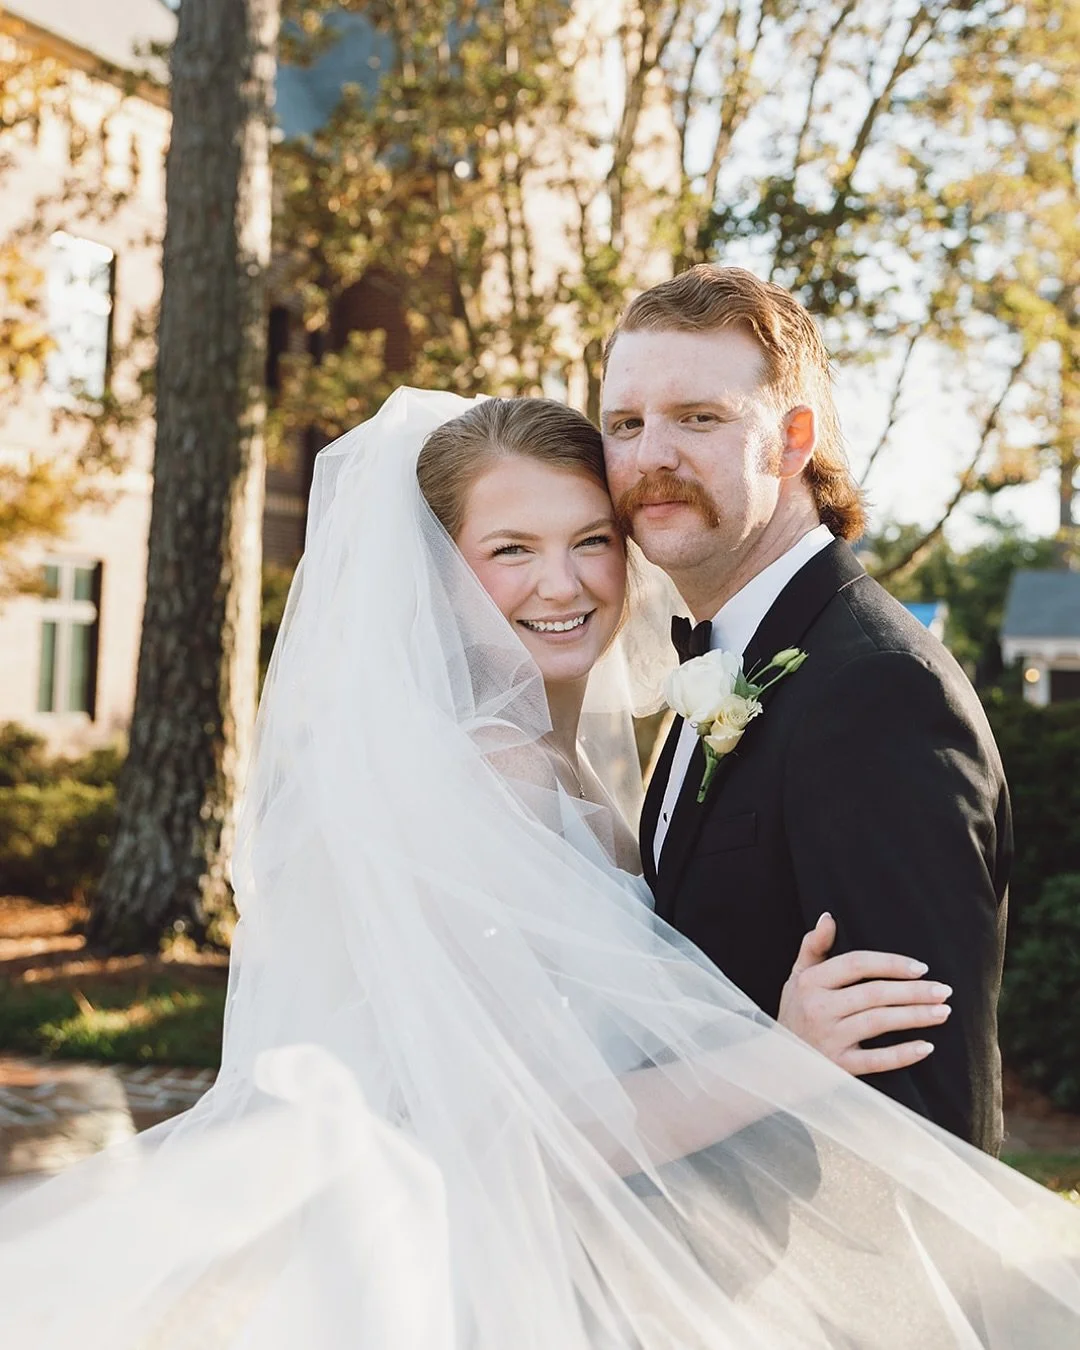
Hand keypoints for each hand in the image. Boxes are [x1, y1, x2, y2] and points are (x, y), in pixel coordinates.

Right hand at [777, 913, 951, 1074]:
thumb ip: (813, 945)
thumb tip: (828, 916)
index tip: (921, 967)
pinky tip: (926, 1047)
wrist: (777, 1061)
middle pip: (873, 993)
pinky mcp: (837, 1066)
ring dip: (914, 1016)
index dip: (890, 963)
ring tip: (942, 1012)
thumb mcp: (797, 976)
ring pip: (878, 1022)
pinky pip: (875, 1061)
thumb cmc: (794, 1011)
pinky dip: (902, 1054)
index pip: (856, 964)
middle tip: (944, 990)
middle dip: (913, 991)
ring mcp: (828, 1038)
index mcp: (811, 981)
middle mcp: (818, 1007)